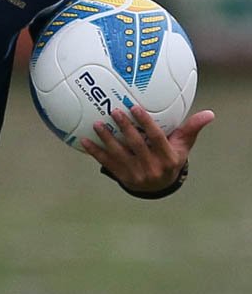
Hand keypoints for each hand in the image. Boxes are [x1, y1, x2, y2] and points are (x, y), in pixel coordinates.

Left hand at [80, 105, 214, 194]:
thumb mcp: (182, 146)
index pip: (155, 138)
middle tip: (114, 110)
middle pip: (136, 145)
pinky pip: (106, 163)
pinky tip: (83, 140)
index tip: (134, 107)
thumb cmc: (171, 157)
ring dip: (106, 139)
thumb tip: (210, 113)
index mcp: (167, 158)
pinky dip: (95, 152)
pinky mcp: (122, 177)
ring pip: (119, 154)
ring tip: (97, 123)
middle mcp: (152, 168)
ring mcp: (136, 174)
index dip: (145, 122)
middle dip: (124, 128)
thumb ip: (191, 128)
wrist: (159, 187)